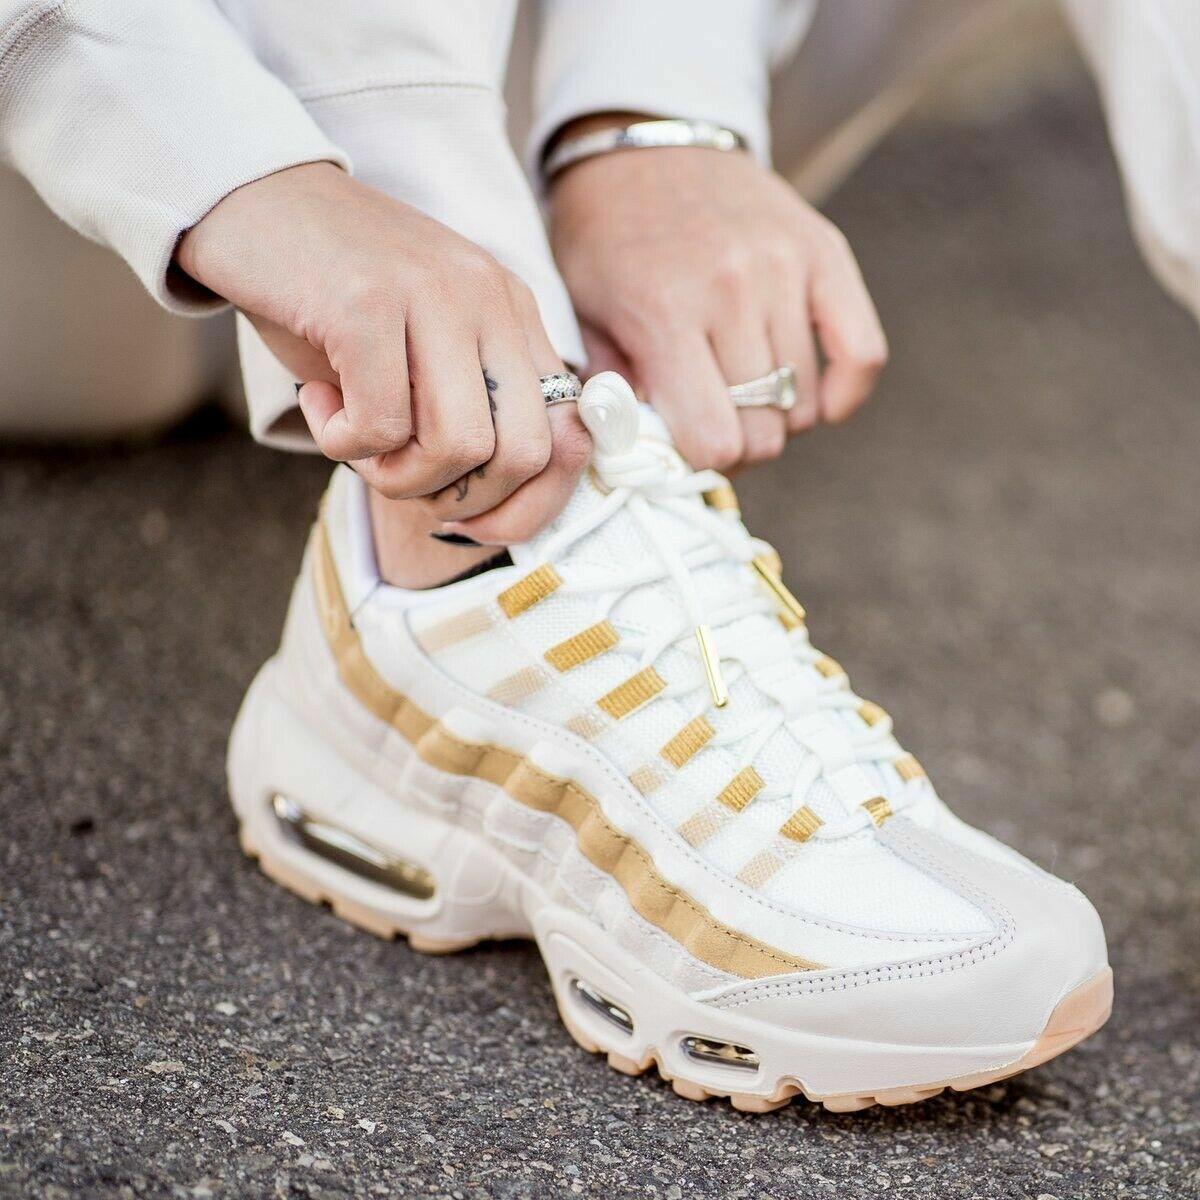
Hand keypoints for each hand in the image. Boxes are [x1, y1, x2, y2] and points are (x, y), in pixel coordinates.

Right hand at [176, 163, 588, 542]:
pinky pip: (379, 426)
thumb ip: (471, 409)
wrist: (252, 197)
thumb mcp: (424, 348)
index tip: (471, 520)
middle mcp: (490, 299)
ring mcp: (434, 295)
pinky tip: (317, 403)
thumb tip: (494, 513)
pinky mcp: (366, 303)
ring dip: (398, 477)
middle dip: (463, 500)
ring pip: (459, 448)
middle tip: (402, 478)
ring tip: (354, 440)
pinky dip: (341, 442)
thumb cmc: (335, 294)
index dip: (529, 505)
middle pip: (525, 454)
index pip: (571, 437)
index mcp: (514, 314)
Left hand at [548, 139, 887, 471]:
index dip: (701, 462)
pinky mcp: (825, 252)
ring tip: (743, 394)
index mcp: (665, 313)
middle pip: (765, 430)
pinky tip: (816, 401)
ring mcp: (786, 268)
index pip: (716, 440)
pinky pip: (865, 351)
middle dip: (739, 445)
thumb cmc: (606, 239)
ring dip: (777, 416)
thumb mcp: (584, 315)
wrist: (645, 143)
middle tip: (714, 424)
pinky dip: (844, 392)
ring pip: (804, 402)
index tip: (684, 448)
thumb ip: (614, 391)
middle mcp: (734, 290)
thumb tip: (650, 454)